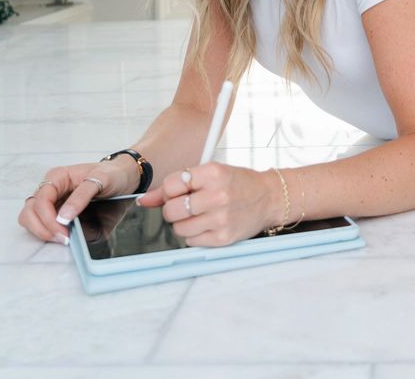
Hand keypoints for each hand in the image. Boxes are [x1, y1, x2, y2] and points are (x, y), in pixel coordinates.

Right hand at [17, 158, 138, 243]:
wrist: (122, 178)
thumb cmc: (111, 174)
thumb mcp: (101, 179)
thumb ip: (81, 197)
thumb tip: (63, 217)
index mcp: (58, 177)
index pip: (41, 200)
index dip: (48, 219)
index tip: (63, 231)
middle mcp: (50, 189)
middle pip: (29, 211)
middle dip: (42, 228)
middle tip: (62, 239)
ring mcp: (52, 201)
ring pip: (30, 219)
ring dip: (42, 232)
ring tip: (63, 239)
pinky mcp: (56, 213)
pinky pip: (42, 225)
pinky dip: (47, 233)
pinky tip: (63, 236)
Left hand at [138, 162, 277, 246]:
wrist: (269, 197)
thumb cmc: (238, 183)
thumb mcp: (211, 173)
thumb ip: (178, 184)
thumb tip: (145, 199)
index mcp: (213, 173)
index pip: (171, 185)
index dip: (170, 191)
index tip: (178, 191)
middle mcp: (217, 195)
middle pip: (171, 210)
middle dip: (173, 209)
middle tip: (186, 205)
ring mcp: (221, 218)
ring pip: (179, 228)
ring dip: (183, 223)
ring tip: (199, 215)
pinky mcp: (223, 238)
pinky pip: (191, 242)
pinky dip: (194, 235)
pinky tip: (207, 224)